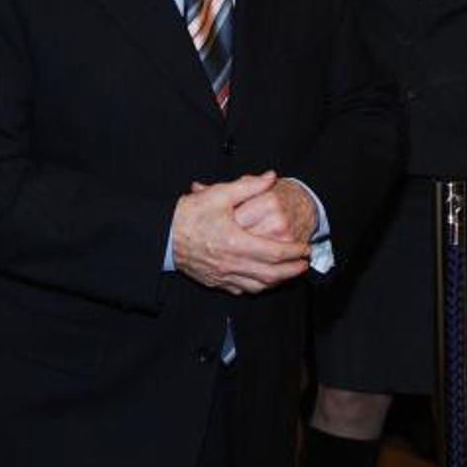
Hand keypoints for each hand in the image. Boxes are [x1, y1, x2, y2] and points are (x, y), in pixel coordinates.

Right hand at [173, 173, 310, 294]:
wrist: (163, 235)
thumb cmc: (189, 214)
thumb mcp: (219, 194)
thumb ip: (248, 186)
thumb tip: (271, 177)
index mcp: (236, 242)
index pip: (275, 253)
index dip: (294, 252)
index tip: (304, 248)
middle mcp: (232, 264)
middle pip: (272, 274)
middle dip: (292, 270)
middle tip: (304, 263)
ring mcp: (223, 276)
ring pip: (259, 286)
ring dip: (278, 281)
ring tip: (288, 272)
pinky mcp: (215, 281)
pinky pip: (243, 289)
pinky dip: (258, 285)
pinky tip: (263, 278)